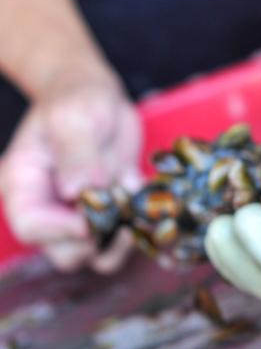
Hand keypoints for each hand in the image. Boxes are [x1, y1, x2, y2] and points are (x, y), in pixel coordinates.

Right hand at [0, 66, 141, 272]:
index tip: (91, 221)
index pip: (32, 226)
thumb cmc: (76, 100)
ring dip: (122, 242)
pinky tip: (149, 202)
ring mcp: (82, 211)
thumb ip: (76, 153)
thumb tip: (76, 191)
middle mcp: (50, 207)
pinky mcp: (113, 208)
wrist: (98, 95)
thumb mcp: (74, 118)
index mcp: (24, 185)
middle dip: (96, 243)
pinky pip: (126, 234)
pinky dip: (142, 225)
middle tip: (124, 221)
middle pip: (65, 252)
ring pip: (98, 253)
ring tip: (140, 215)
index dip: (61, 231)